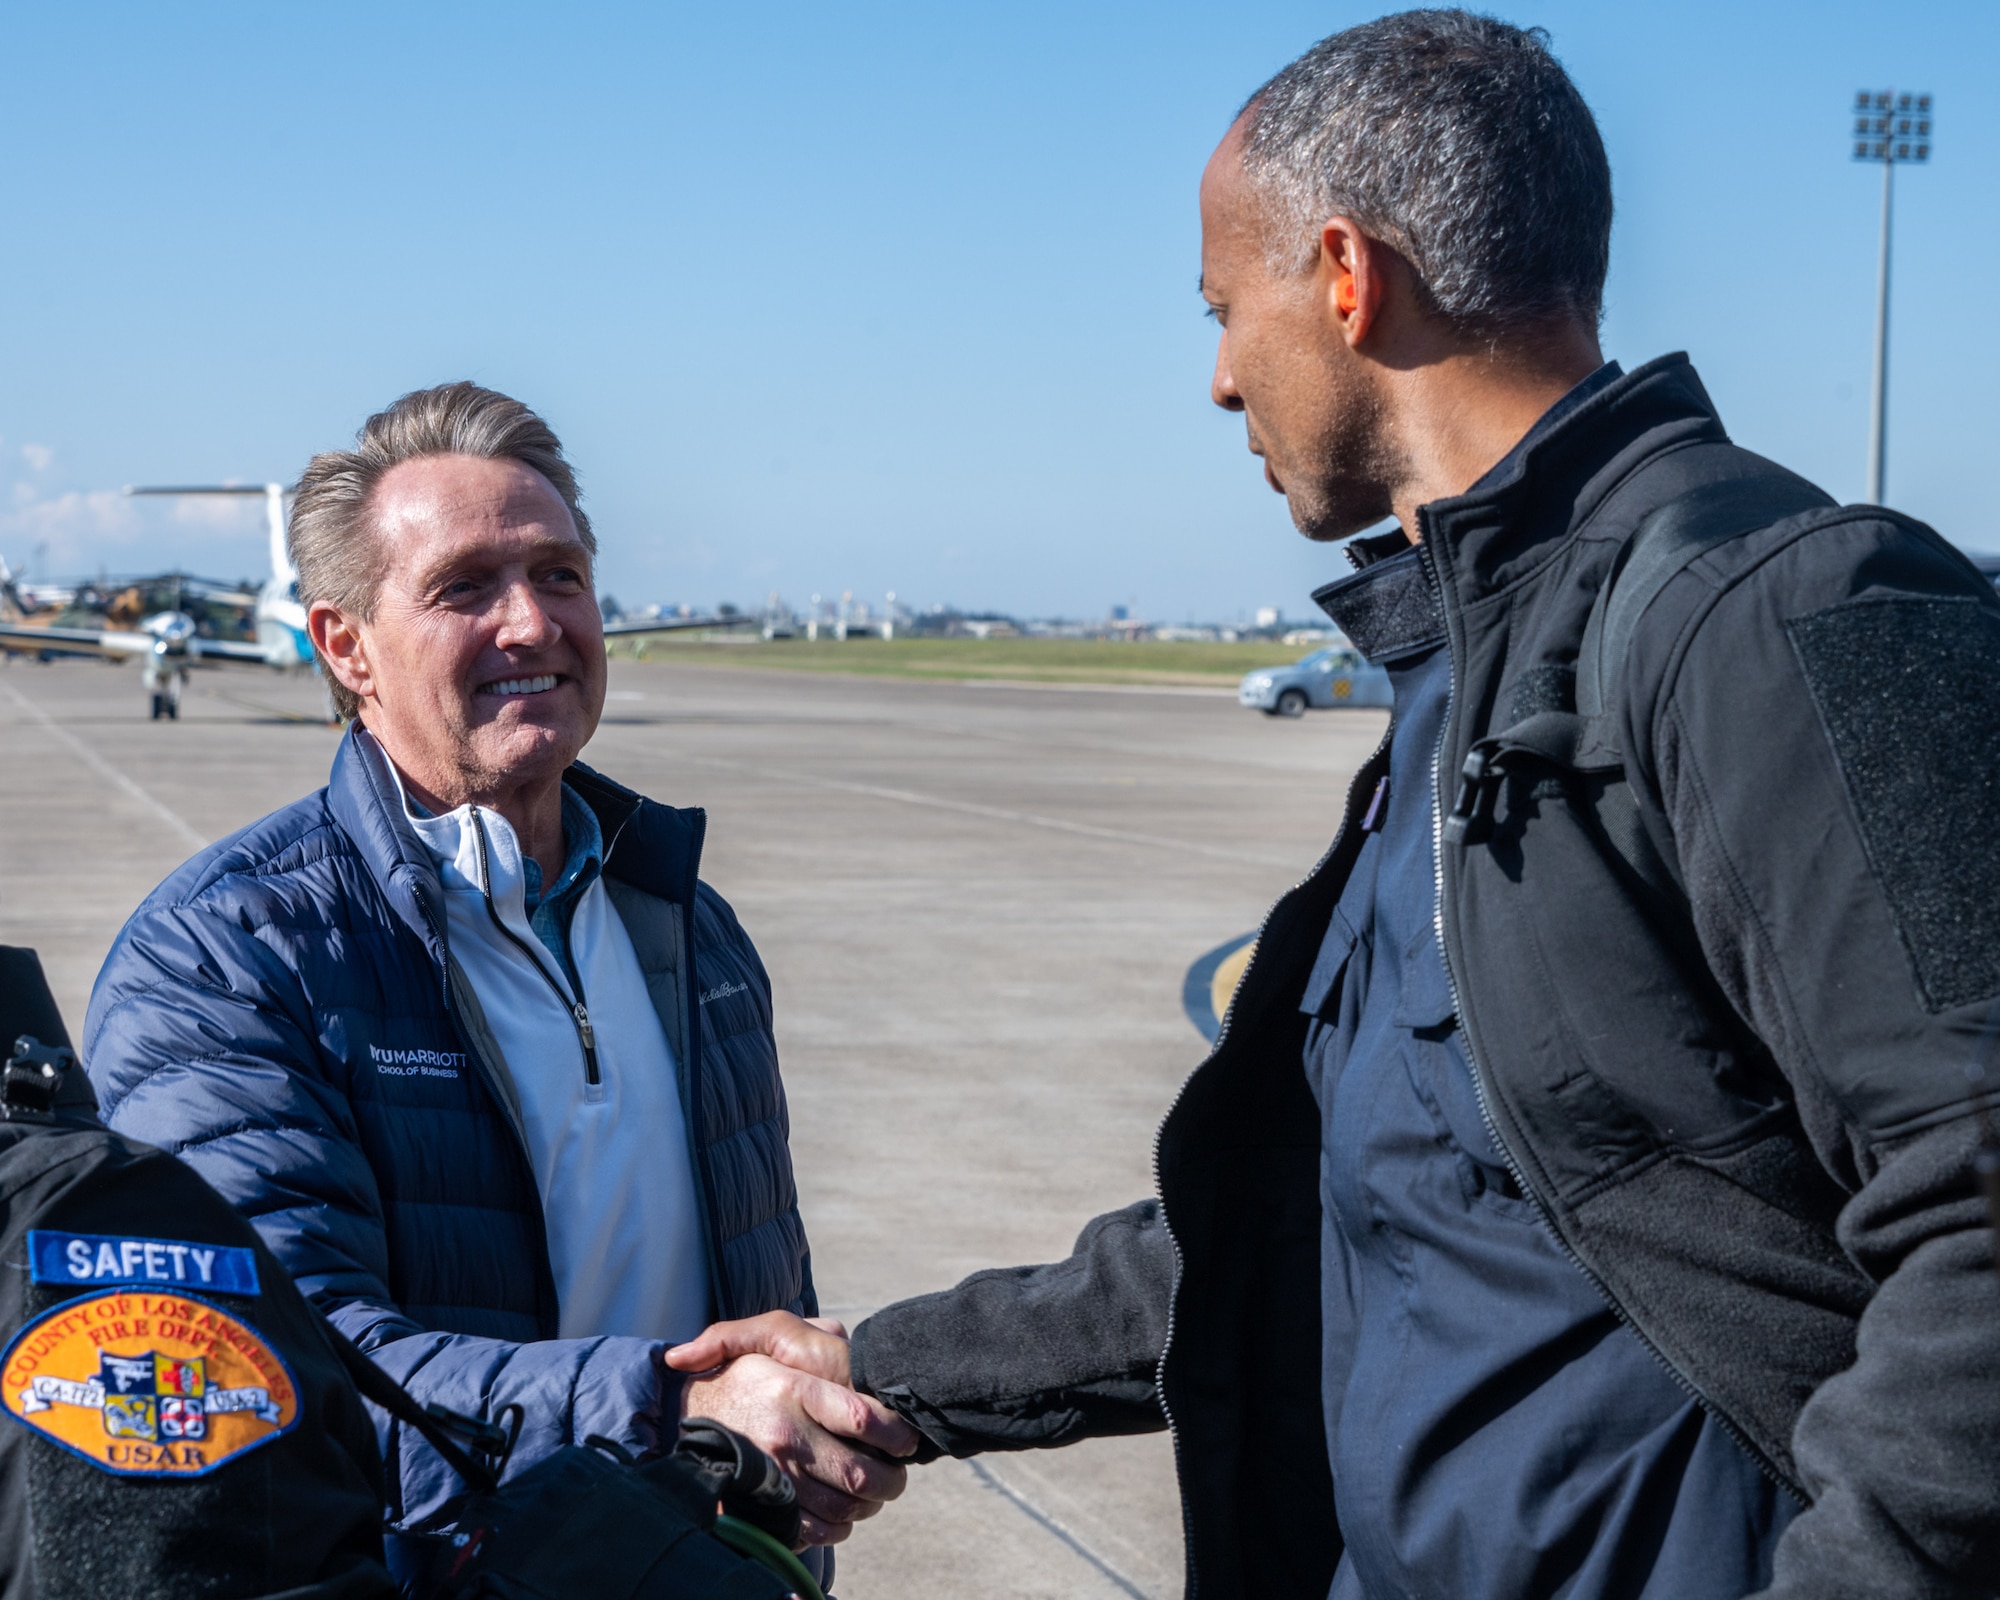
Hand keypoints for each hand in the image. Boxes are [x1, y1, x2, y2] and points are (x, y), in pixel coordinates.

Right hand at [666, 1315, 917, 1546]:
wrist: (681, 1412)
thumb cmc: (740, 1373)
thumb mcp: (769, 1336)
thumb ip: (814, 1331)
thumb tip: (855, 1343)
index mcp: (793, 1389)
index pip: (863, 1417)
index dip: (896, 1433)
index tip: (905, 1437)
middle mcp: (785, 1435)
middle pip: (862, 1473)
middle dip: (893, 1479)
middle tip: (897, 1473)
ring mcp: (773, 1475)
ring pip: (844, 1508)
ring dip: (869, 1505)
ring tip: (873, 1492)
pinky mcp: (762, 1506)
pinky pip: (817, 1531)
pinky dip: (838, 1527)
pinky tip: (841, 1510)